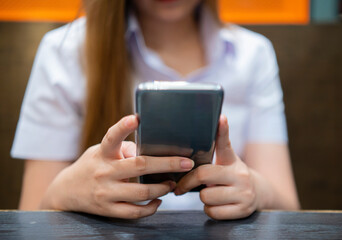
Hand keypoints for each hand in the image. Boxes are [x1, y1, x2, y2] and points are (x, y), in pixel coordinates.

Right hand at [41, 115, 194, 218]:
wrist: (65, 192)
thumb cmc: (91, 165)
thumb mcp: (101, 151)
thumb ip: (124, 149)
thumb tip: (152, 151)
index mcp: (103, 153)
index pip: (112, 137)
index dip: (123, 127)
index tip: (136, 118)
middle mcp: (104, 172)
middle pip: (140, 167)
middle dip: (167, 164)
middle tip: (187, 162)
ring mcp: (105, 193)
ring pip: (141, 193)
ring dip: (162, 188)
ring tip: (172, 183)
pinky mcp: (107, 209)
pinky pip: (134, 212)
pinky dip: (150, 208)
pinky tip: (158, 201)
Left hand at [174, 115, 258, 219]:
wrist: (258, 193)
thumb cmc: (233, 175)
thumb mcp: (228, 160)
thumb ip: (218, 148)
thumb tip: (214, 123)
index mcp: (232, 160)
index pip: (225, 144)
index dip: (222, 130)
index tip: (221, 117)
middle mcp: (239, 175)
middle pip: (203, 175)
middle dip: (188, 182)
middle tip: (181, 185)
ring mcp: (243, 193)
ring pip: (206, 196)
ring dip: (203, 197)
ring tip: (210, 194)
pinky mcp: (242, 210)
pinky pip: (212, 212)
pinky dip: (209, 210)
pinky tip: (216, 204)